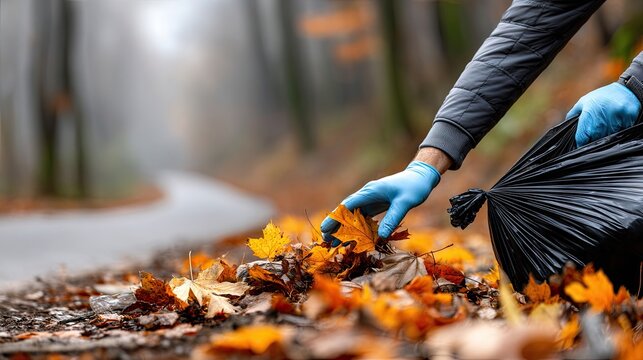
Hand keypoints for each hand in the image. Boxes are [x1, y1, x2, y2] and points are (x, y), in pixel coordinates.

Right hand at [321, 161, 440, 243]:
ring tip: (336, 242)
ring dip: (345, 228)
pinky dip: (356, 227)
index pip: (348, 206)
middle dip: (335, 225)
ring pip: (353, 215)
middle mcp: (367, 195)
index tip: (325, 229)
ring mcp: (370, 199)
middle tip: (326, 239)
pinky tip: (353, 238)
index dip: (336, 218)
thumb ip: (392, 218)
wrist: (421, 177)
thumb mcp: (405, 203)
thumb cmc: (413, 187)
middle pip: (346, 211)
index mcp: (370, 192)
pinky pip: (362, 217)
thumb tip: (381, 237)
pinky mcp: (376, 204)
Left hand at [567, 82, 640, 146]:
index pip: (582, 137)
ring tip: (607, 125)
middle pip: (595, 139)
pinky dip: (618, 130)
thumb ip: (573, 114)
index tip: (581, 144)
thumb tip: (564, 127)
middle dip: (593, 138)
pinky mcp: (628, 118)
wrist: (625, 89)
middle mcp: (601, 117)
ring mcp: (616, 118)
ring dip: (606, 135)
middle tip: (595, 133)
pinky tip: (617, 122)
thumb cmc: (601, 97)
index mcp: (588, 113)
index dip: (580, 143)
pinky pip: (621, 132)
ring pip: (608, 137)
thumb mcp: (583, 102)